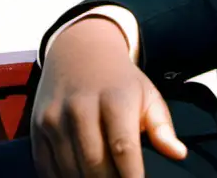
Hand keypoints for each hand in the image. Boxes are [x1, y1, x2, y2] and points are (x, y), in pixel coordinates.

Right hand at [32, 16, 185, 177]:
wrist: (79, 50)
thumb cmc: (120, 81)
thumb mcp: (148, 95)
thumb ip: (162, 127)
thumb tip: (178, 154)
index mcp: (115, 99)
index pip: (123, 148)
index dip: (131, 176)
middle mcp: (81, 107)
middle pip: (94, 163)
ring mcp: (55, 118)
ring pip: (69, 168)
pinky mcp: (37, 126)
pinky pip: (46, 165)